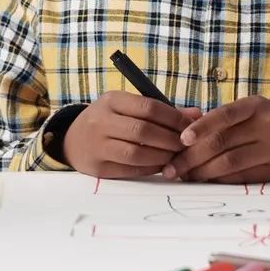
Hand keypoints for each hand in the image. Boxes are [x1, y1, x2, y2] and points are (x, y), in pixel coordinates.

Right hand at [63, 90, 195, 177]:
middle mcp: (101, 121)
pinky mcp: (98, 167)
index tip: (190, 125)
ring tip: (176, 156)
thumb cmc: (109, 121)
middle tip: (186, 144)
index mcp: (111, 100)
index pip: (148, 107)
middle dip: (170, 139)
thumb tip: (196, 115)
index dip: (173, 117)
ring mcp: (97, 145)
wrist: (73, 140)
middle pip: (143, 131)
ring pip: (136, 153)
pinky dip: (150, 168)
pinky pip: (130, 169)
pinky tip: (162, 165)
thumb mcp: (128, 107)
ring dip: (162, 156)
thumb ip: (162, 110)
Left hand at [168, 95, 269, 182]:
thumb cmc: (258, 122)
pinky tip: (205, 179)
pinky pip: (240, 177)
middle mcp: (266, 126)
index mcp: (256, 106)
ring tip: (185, 175)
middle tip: (173, 167)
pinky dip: (218, 179)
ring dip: (202, 171)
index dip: (201, 127)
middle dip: (192, 156)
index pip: (225, 115)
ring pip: (230, 163)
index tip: (182, 139)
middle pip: (222, 142)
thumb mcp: (245, 111)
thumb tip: (182, 138)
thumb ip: (217, 120)